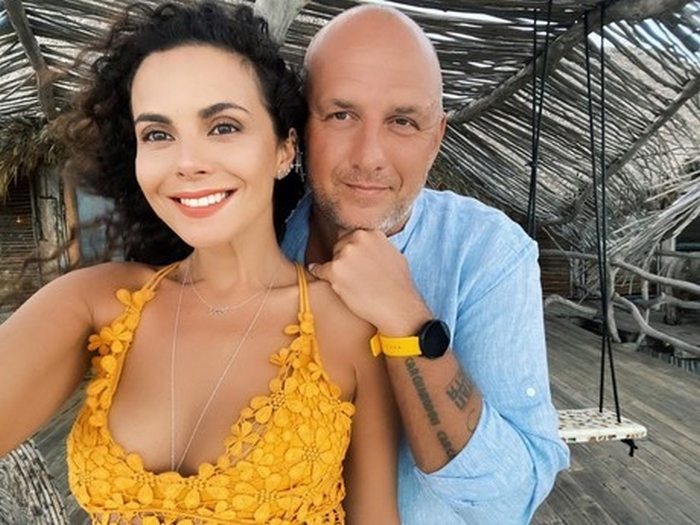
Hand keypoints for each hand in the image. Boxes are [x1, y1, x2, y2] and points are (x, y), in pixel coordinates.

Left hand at [308, 230, 431, 335]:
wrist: (397, 307)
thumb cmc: (398, 285)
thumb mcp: (394, 254)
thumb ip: (378, 245)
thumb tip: (370, 244)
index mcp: (371, 233)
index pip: (352, 235)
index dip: (351, 249)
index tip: (353, 260)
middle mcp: (358, 239)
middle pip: (339, 245)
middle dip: (343, 258)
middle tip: (353, 275)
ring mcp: (345, 254)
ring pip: (331, 258)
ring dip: (336, 269)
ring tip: (350, 283)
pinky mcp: (334, 271)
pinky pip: (318, 269)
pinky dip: (317, 272)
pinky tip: (318, 275)